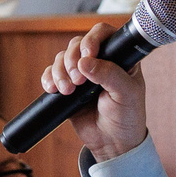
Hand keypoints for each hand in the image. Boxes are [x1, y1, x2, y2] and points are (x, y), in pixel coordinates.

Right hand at [39, 20, 148, 160]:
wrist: (112, 142)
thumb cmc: (127, 116)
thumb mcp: (125, 94)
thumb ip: (109, 75)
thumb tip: (85, 62)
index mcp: (119, 57)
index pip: (103, 34)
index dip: (92, 39)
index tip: (88, 55)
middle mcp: (99, 60)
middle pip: (77, 44)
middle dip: (72, 60)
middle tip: (78, 80)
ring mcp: (82, 73)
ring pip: (62, 58)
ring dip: (60, 72)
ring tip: (68, 91)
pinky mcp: (67, 85)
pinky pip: (51, 73)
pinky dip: (49, 79)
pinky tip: (53, 90)